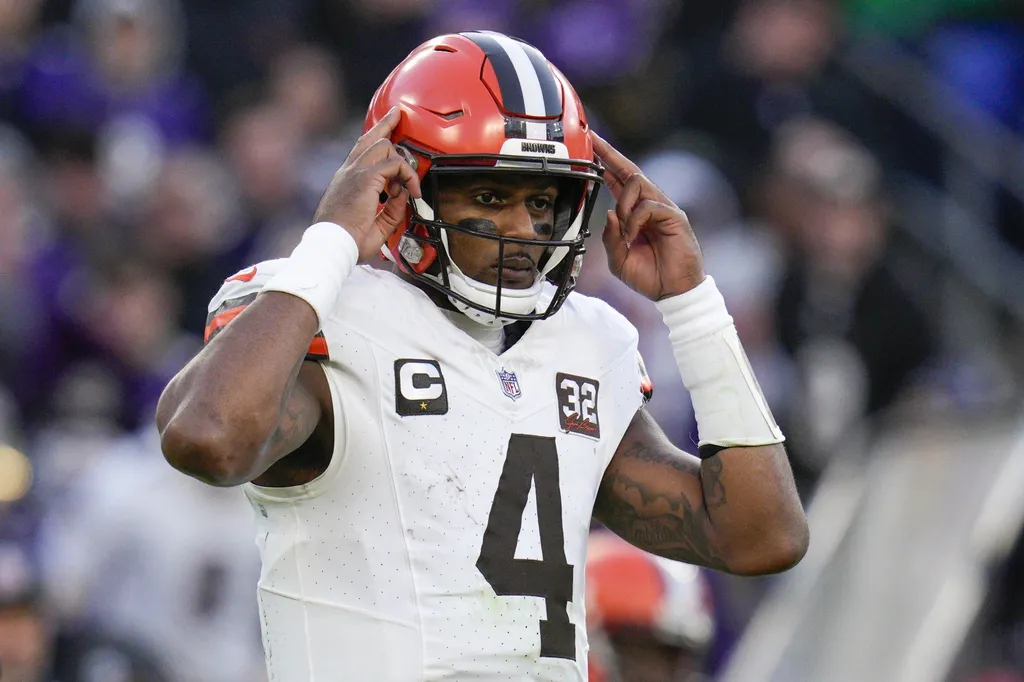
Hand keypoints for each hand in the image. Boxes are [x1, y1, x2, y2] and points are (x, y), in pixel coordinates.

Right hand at [312, 107, 422, 261]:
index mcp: (346, 182)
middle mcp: (348, 173)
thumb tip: (404, 194)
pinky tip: (411, 190)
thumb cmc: (347, 242)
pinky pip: (394, 165)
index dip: (375, 140)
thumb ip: (391, 208)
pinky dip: (407, 175)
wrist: (333, 246)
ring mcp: (355, 173)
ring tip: (411, 183)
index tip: (387, 132)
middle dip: (386, 124)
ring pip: (384, 146)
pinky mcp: (364, 179)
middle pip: (369, 139)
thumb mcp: (376, 224)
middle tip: (396, 115)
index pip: (361, 153)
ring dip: (402, 162)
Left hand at [592, 132, 704, 299]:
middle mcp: (650, 206)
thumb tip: (610, 213)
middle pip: (630, 171)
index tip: (592, 145)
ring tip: (624, 228)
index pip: (619, 182)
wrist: (674, 292)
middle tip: (593, 141)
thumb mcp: (619, 261)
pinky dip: (634, 221)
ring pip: (637, 183)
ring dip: (623, 203)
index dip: (606, 163)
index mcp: (635, 214)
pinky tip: (633, 237)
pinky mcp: (675, 216)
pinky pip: (648, 206)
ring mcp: (664, 209)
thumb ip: (611, 238)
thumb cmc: (650, 277)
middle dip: (610, 155)